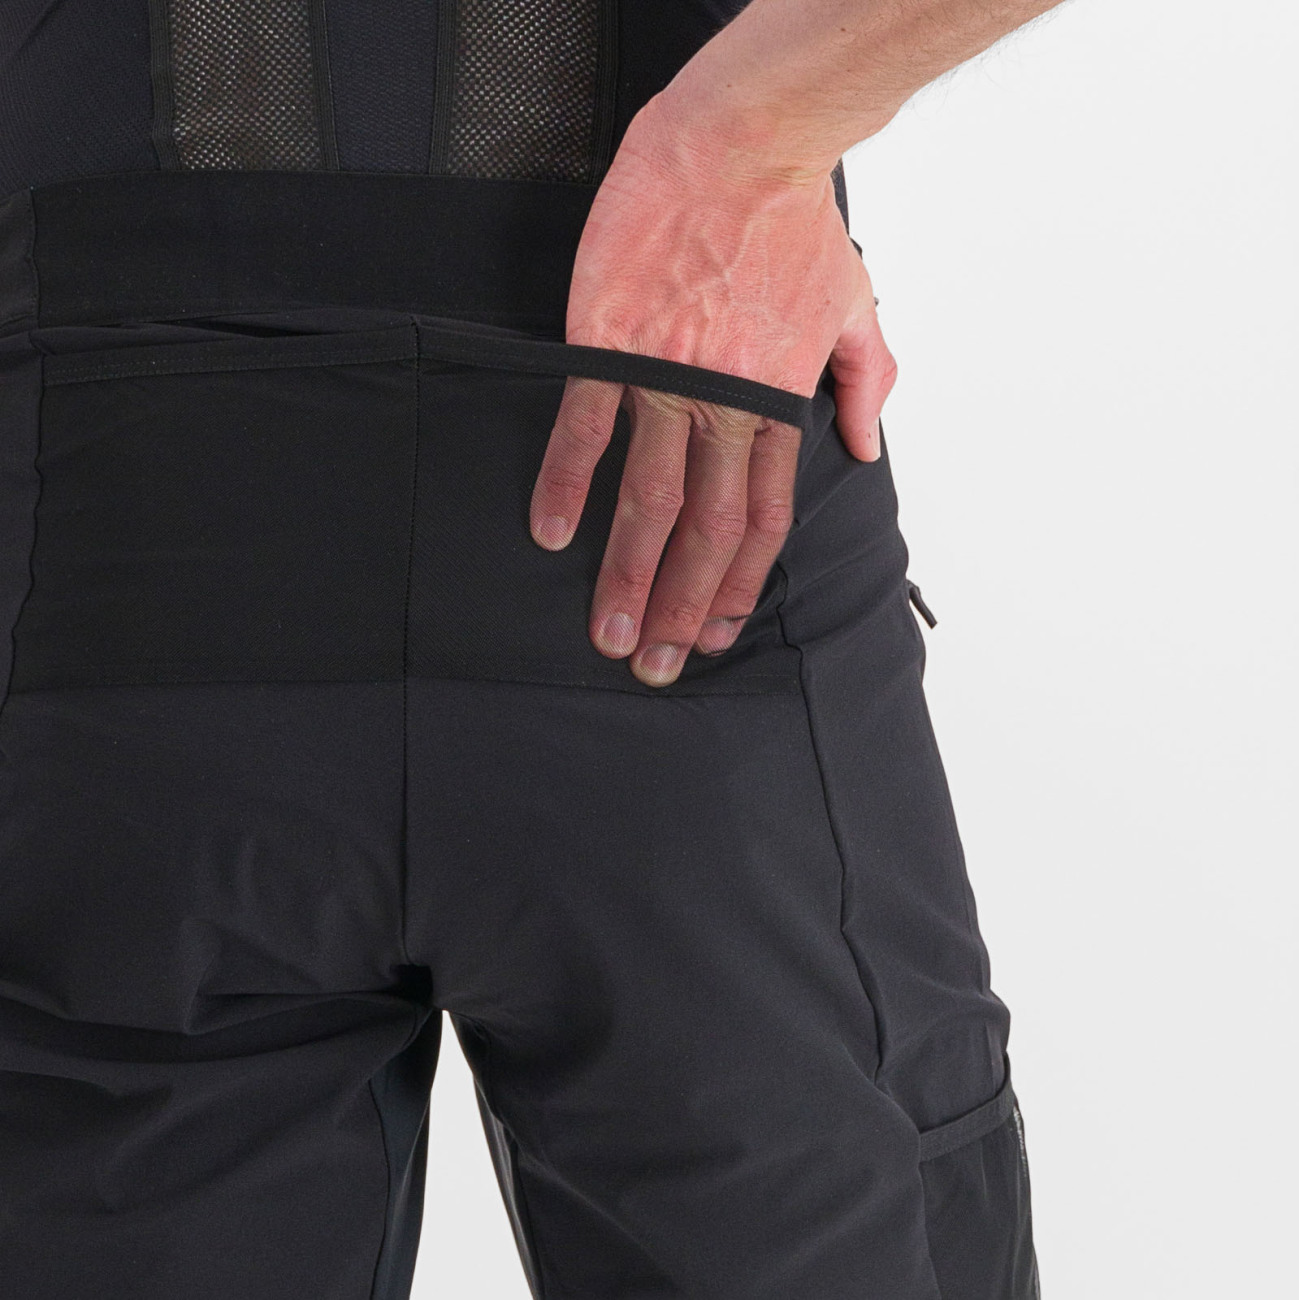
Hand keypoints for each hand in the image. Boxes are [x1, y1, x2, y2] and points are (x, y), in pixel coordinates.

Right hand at [529, 95, 896, 686]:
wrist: (740, 147)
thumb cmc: (793, 222)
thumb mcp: (853, 304)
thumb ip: (865, 382)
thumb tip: (866, 446)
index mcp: (778, 406)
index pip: (764, 522)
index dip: (738, 588)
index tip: (714, 634)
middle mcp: (725, 408)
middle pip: (706, 532)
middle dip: (681, 607)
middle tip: (654, 664)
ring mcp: (666, 381)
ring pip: (650, 500)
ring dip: (628, 574)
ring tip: (608, 631)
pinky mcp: (612, 345)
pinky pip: (585, 430)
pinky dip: (565, 485)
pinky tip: (548, 532)